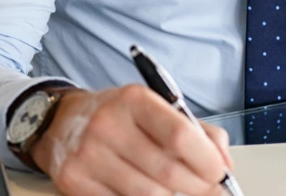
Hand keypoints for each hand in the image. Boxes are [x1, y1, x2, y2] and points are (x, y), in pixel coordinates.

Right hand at [30, 85, 232, 195]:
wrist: (61, 122)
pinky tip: (146, 190)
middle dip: (198, 187)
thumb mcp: (155, 107)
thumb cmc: (118, 115)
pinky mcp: (75, 181)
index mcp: (134, 100)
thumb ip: (196, 131)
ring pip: (149, 195)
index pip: (180, 136)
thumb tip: (224, 162)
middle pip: (168, 172)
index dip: (207, 161)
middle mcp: (108, 125)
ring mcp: (89, 155)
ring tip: (176, 188)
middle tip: (209, 189)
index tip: (220, 172)